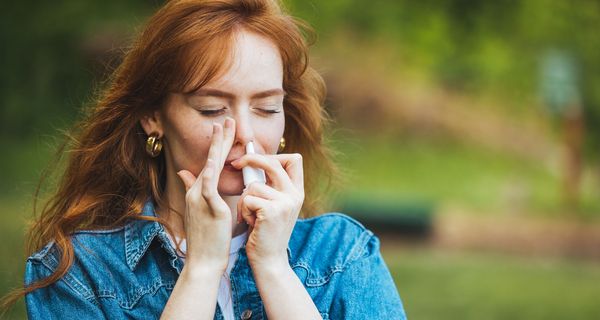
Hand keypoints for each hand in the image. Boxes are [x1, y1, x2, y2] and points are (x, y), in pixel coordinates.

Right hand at [176, 118, 235, 271]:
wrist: (203, 261)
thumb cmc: (206, 239)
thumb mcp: (198, 210)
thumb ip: (192, 190)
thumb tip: (184, 173)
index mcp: (197, 192)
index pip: (210, 163)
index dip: (218, 145)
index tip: (224, 128)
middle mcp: (196, 192)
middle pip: (209, 159)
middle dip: (219, 138)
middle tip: (227, 119)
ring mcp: (200, 199)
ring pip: (209, 167)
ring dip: (217, 147)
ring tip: (223, 128)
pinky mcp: (208, 209)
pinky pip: (209, 188)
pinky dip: (211, 172)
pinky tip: (216, 159)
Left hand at [230, 153, 304, 269]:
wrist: (269, 259)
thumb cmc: (265, 231)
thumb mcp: (274, 205)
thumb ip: (272, 185)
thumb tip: (254, 159)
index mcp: (297, 191)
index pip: (294, 159)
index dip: (275, 155)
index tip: (257, 158)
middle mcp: (295, 195)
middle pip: (273, 162)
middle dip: (251, 159)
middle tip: (236, 164)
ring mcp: (285, 202)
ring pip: (254, 185)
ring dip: (244, 200)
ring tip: (250, 215)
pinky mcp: (271, 211)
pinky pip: (248, 198)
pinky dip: (243, 211)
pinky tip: (250, 223)